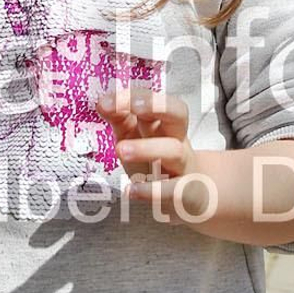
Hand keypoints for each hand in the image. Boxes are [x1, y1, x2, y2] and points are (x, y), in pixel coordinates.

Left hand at [95, 87, 206, 214]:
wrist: (191, 196)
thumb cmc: (158, 162)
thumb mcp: (137, 138)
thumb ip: (121, 119)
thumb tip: (102, 102)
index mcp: (164, 122)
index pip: (155, 99)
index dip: (133, 97)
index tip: (107, 101)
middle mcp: (177, 139)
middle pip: (177, 113)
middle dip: (156, 106)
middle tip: (134, 108)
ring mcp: (183, 166)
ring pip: (173, 151)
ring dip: (146, 148)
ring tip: (120, 150)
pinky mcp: (184, 194)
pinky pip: (172, 190)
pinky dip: (152, 191)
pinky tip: (131, 190)